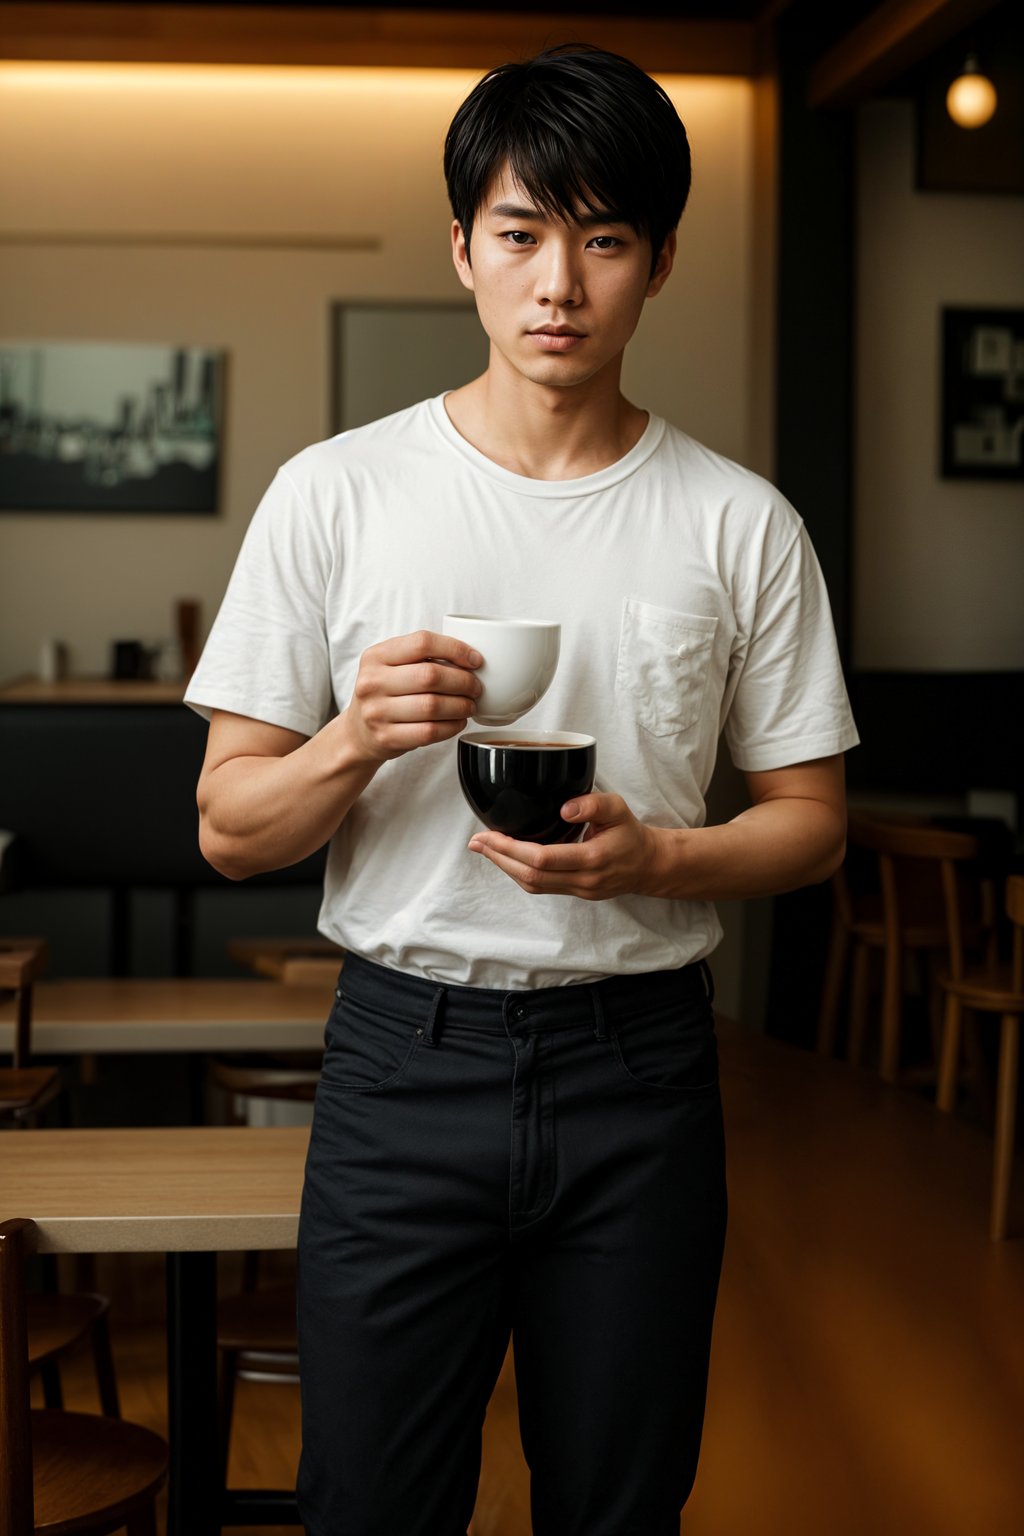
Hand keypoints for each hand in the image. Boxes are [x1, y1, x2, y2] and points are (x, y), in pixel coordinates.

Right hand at [343, 630, 481, 762]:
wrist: (358, 732)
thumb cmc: (386, 694)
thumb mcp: (392, 666)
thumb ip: (422, 657)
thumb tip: (471, 657)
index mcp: (376, 656)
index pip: (422, 642)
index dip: (455, 649)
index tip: (475, 660)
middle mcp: (372, 682)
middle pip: (430, 676)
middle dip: (463, 681)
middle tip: (476, 688)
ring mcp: (377, 712)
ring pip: (432, 705)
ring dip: (461, 706)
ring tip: (470, 705)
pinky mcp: (386, 737)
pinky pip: (429, 731)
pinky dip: (452, 727)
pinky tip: (458, 722)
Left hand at [467, 792, 659, 899]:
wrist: (648, 865)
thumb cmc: (630, 834)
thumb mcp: (618, 808)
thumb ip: (593, 803)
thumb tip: (564, 809)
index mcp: (593, 858)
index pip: (543, 859)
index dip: (511, 849)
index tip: (489, 835)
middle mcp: (584, 880)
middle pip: (531, 876)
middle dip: (499, 859)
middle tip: (476, 842)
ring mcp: (579, 890)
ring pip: (532, 886)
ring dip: (505, 868)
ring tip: (485, 850)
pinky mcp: (575, 893)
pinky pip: (540, 887)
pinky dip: (519, 873)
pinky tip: (507, 858)